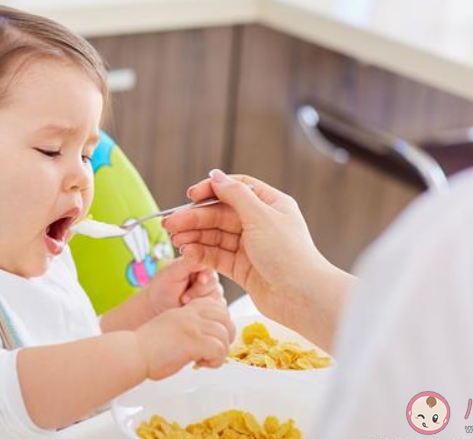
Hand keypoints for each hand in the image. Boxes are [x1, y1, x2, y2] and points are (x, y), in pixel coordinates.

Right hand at [134, 298, 234, 379]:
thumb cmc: (148, 348)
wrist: (133, 353)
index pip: (217, 307)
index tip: (211, 339)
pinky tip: (200, 363)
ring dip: (219, 353)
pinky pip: (219, 349)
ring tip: (204, 360)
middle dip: (226, 338)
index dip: (220, 324)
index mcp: (186, 311)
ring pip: (224, 335)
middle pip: (226, 319)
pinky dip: (215, 361)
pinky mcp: (193, 341)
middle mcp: (191, 315)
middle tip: (213, 351)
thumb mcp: (171, 328)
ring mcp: (192, 326)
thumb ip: (189, 328)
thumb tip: (207, 340)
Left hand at [144, 257, 223, 315]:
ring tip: (184, 303)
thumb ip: (188, 262)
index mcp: (196, 263)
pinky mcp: (212, 304)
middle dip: (199, 290)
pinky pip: (217, 306)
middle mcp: (206, 275)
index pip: (209, 264)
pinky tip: (193, 309)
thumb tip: (203, 254)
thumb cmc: (162, 288)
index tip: (200, 280)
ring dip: (200, 300)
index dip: (206, 273)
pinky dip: (205, 309)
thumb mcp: (172, 272)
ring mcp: (210, 290)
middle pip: (214, 280)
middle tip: (184, 297)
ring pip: (216, 294)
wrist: (157, 308)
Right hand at [162, 169, 354, 350]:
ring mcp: (250, 246)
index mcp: (270, 205)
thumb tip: (216, 176)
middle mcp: (260, 223)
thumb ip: (235, 195)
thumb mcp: (261, 217)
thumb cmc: (289, 254)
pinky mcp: (242, 268)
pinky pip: (217, 256)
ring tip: (175, 240)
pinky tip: (187, 252)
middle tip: (170, 224)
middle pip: (220, 214)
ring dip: (194, 236)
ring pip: (216, 236)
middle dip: (194, 218)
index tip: (191, 195)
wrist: (302, 297)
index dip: (212, 190)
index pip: (236, 189)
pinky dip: (201, 253)